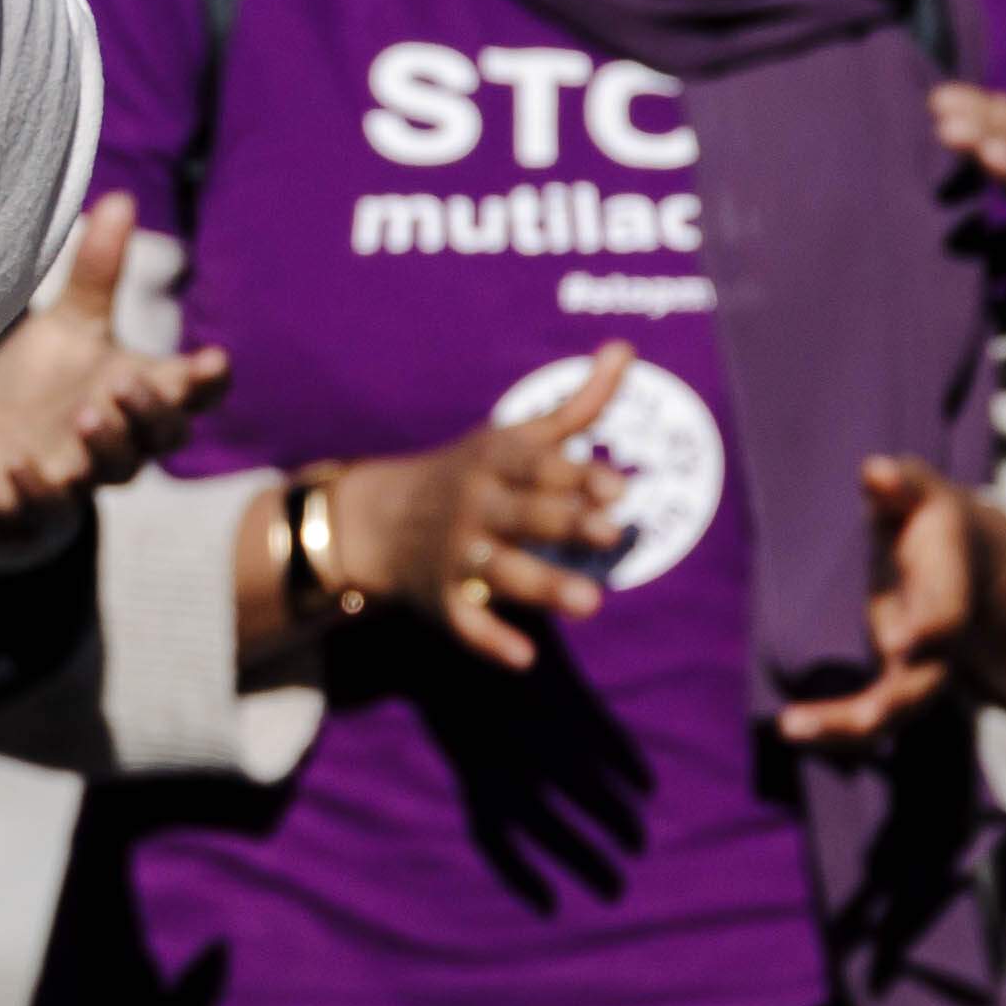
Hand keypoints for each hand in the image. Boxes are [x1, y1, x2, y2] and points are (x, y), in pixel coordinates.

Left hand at [0, 198, 229, 532]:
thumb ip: (97, 274)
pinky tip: (19, 463)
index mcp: (139, 393)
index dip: (206, 381)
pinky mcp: (37, 503)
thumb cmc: (42, 388)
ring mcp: (83, 474)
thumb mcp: (69, 327)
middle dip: (151, 410)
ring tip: (85, 413)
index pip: (191, 393)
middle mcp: (122, 438)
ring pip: (114, 471)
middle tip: (128, 380)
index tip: (213, 360)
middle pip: (161, 435)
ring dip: (105, 443)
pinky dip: (35, 486)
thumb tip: (120, 198)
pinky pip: (46, 505)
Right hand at [310, 349, 637, 675]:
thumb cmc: (471, 473)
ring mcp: (455, 553)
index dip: (577, 476)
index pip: (539, 466)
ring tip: (592, 603)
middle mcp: (475, 506)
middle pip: (525, 515)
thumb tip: (627, 348)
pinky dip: (488, 639)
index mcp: (495, 464)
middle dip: (566, 523)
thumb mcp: (516, 437)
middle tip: (613, 535)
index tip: (620, 487)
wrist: (378, 518)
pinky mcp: (442, 598)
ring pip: (501, 570)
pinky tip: (523, 658)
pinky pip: (464, 621)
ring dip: (543, 584)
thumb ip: (578, 405)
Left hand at [780, 451, 1005, 747]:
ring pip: (895, 711)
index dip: (927, 629)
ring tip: (792, 727)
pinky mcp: (896, 683)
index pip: (945, 616)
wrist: (965, 563)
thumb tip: (875, 471)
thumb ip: (903, 484)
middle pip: (925, 683)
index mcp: (949, 590)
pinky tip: (791, 728)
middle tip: (865, 720)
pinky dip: (834, 729)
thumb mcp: (923, 494)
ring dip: (849, 727)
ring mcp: (920, 668)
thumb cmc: (931, 520)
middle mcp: (939, 641)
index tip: (899, 641)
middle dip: (894, 702)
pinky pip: (869, 717)